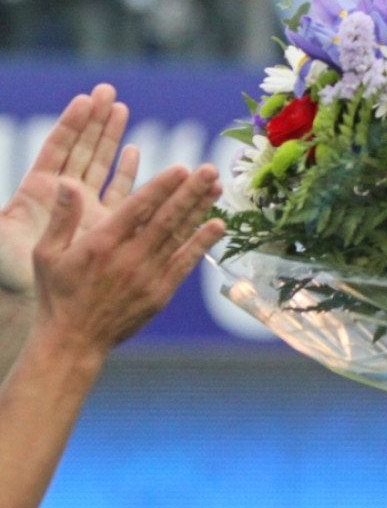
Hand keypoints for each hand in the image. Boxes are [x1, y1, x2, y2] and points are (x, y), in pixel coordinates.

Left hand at [0, 85, 136, 295]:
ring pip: (104, 165)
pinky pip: (124, 195)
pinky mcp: (109, 225)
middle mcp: (65, 195)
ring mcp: (88, 208)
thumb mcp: (2, 242)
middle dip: (94, 120)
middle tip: (108, 91)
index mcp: (38, 191)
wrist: (45, 304)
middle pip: (82, 148)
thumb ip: (0, 222)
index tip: (85, 100)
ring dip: (114, 139)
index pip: (57, 148)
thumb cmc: (17, 275)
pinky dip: (132, 174)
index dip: (70, 124)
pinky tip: (139, 155)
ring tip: (123, 110)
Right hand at [32, 165, 223, 356]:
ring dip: (200, 210)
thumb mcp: (46, 253)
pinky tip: (218, 225)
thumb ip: (62, 218)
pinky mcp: (160, 293)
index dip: (161, 187)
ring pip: (179, 237)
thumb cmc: (58, 293)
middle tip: (210, 169)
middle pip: (166, 218)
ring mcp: (148, 276)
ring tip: (217, 187)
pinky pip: (185, 263)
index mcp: (101, 244)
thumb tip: (68, 183)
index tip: (182, 168)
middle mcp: (129, 258)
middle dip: (189, 192)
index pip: (137, 209)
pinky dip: (202, 243)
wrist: (74, 340)